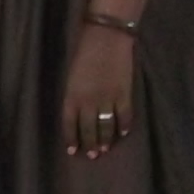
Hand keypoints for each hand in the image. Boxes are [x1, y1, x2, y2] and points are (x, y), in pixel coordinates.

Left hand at [62, 24, 140, 158]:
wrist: (106, 37)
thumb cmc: (84, 52)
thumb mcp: (72, 76)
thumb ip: (75, 94)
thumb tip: (80, 111)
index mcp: (72, 96)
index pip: (69, 124)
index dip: (72, 138)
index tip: (73, 151)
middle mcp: (88, 102)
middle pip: (88, 129)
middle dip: (90, 144)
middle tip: (92, 155)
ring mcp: (107, 100)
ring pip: (106, 127)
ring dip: (105, 140)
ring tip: (105, 149)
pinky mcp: (124, 94)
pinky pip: (124, 116)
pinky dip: (124, 125)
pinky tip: (124, 132)